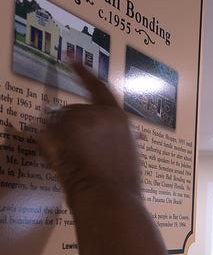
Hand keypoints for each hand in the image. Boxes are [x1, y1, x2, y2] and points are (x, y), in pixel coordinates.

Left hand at [38, 62, 139, 206]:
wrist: (109, 196)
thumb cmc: (121, 185)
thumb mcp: (126, 154)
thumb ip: (111, 137)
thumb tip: (96, 137)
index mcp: (118, 117)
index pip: (98, 87)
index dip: (83, 73)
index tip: (70, 58)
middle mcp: (98, 112)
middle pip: (72, 112)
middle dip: (69, 131)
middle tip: (77, 156)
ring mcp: (78, 119)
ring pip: (56, 125)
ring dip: (59, 142)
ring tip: (73, 165)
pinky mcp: (60, 130)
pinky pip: (45, 137)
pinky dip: (48, 151)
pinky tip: (61, 164)